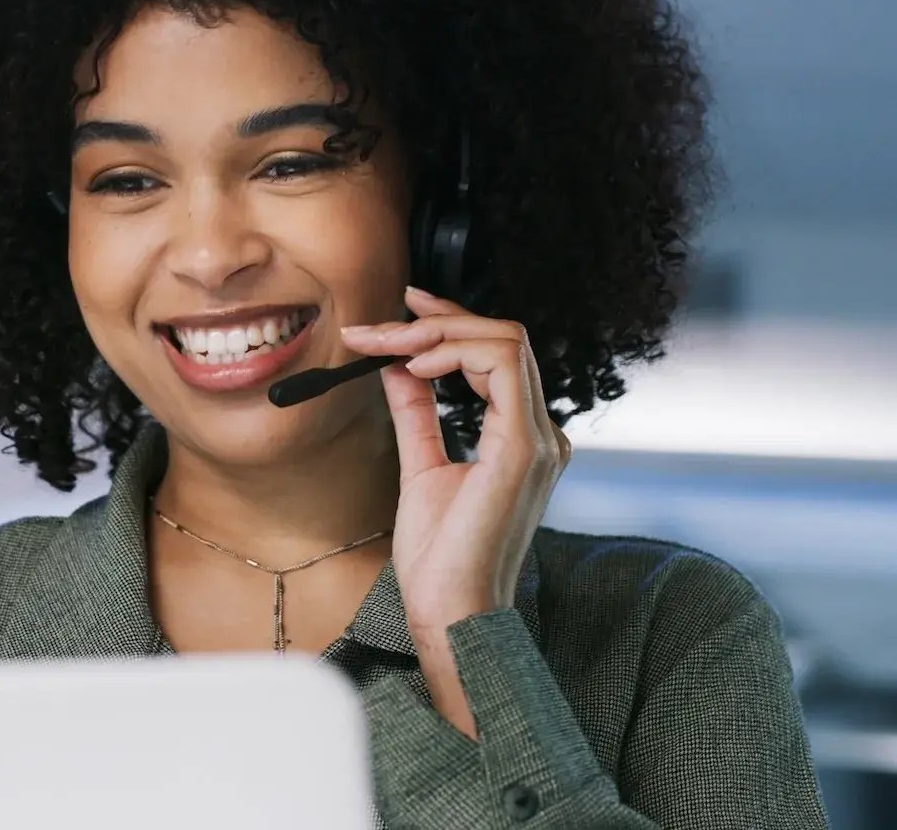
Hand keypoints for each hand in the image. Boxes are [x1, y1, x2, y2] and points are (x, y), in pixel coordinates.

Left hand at [340, 284, 570, 737]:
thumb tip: (397, 367)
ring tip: (390, 345)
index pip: (497, 354)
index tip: (400, 311)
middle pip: (503, 337)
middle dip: (437, 319)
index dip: (450, 322)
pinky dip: (453, 352)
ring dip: (439, 331)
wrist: (450, 610)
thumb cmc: (440, 556)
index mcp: (523, 438)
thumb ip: (418, 413)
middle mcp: (541, 434)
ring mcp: (538, 440)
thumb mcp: (421, 466)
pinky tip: (414, 366)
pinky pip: (501, 367)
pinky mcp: (522, 449)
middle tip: (380, 325)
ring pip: (505, 341)